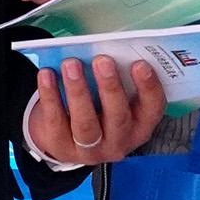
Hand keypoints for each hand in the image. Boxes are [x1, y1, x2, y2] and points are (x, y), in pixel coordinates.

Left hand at [27, 55, 166, 165]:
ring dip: (79, 91)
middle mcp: (118, 142)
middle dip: (110, 87)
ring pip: (85, 123)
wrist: (67, 136)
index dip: (148, 87)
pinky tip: (47, 74)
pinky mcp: (61, 147)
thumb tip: (109, 49)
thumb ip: (118, 78)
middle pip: (118, 117)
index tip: (140, 64)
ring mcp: (90, 150)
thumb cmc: (99, 105)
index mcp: (140, 126)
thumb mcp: (115, 96)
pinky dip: (50, 95)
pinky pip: (55, 121)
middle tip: (102, 60)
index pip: (152, 109)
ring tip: (71, 64)